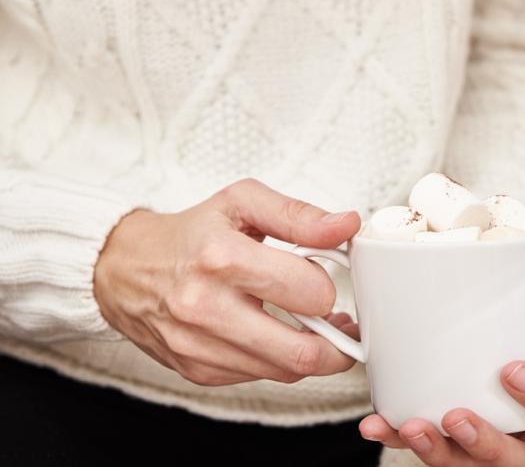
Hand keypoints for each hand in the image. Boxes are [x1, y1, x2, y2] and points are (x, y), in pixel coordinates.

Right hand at [93, 178, 361, 385]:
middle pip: (302, 351)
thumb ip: (299, 214)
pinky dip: (279, 361)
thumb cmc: (189, 234)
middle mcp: (206, 307)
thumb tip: (345, 225)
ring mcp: (199, 345)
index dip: (330, 288)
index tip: (328, 281)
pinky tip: (278, 336)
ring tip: (315, 326)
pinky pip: (260, 378)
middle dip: (339, 343)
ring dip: (313, 354)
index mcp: (223, 258)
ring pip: (285, 370)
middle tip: (345, 325)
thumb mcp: (242, 203)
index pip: (309, 292)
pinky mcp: (196, 370)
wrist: (123, 268)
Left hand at [359, 273, 524, 465]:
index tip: (512, 371)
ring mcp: (501, 440)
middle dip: (486, 446)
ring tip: (410, 427)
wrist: (524, 316)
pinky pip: (436, 450)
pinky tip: (378, 423)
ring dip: (440, 455)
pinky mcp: (460, 439)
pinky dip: (402, 439)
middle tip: (456, 416)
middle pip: (522, 461)